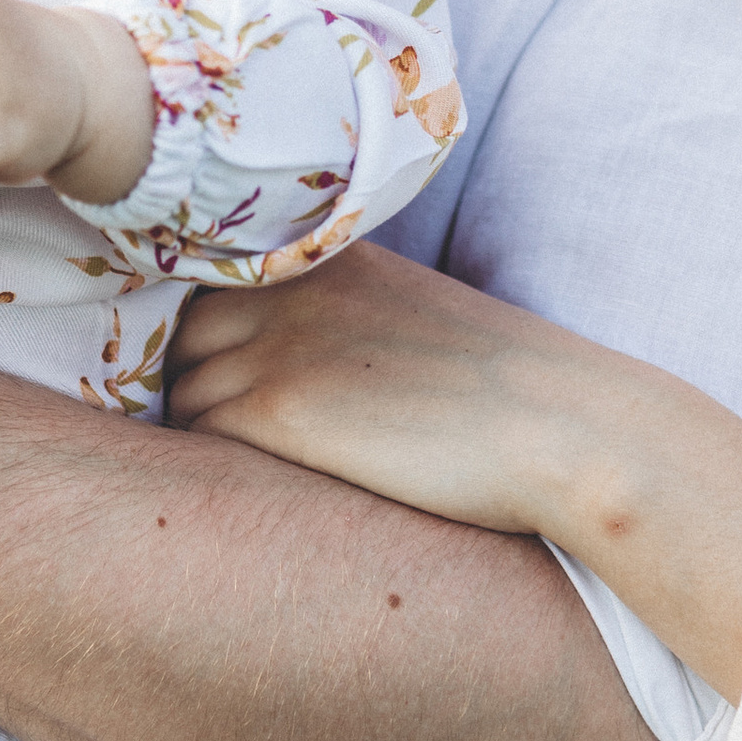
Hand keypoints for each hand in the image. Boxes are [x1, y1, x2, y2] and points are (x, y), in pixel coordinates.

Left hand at [167, 245, 597, 536]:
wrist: (562, 429)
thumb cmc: (504, 392)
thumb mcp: (410, 313)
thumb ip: (340, 313)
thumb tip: (294, 361)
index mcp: (325, 257)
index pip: (209, 279)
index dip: (206, 332)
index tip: (223, 373)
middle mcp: (288, 288)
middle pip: (179, 333)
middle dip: (193, 379)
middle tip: (230, 431)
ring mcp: (274, 345)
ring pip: (180, 389)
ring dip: (204, 428)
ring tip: (257, 467)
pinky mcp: (275, 410)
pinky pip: (195, 432)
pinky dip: (215, 462)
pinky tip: (269, 483)